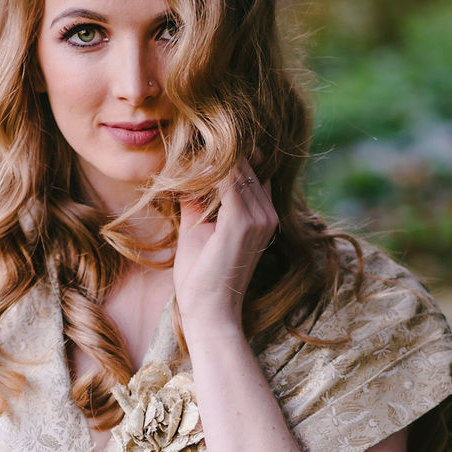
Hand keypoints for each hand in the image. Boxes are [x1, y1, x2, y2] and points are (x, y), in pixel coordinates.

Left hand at [174, 158, 276, 339]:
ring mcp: (259, 217)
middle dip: (217, 152)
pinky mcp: (243, 222)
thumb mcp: (197, 229)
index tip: (195, 144)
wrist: (210, 312)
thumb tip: (184, 173)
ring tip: (184, 149)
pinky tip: (187, 166)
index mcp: (262, 215)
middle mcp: (267, 213)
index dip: (224, 156)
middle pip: (245, 164)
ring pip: (236, 168)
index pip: (249, 170)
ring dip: (210, 158)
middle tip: (186, 139)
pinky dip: (208, 170)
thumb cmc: (202, 277)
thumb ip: (197, 200)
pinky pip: (228, 180)